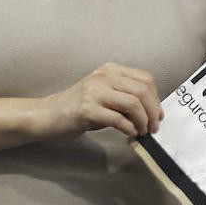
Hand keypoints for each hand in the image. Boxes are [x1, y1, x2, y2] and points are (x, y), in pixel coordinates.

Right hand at [29, 63, 162, 138]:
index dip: (156, 98)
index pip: (145, 79)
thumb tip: (152, 112)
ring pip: (132, 104)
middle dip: (153, 111)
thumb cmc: (79, 107)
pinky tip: (129, 134)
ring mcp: (94, 92)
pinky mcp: (87, 110)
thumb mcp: (105, 94)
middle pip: (142, 91)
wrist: (47, 115)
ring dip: (142, 121)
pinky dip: (128, 128)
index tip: (158, 114)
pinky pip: (117, 119)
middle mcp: (104, 77)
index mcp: (111, 70)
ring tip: (142, 132)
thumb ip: (125, 97)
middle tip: (154, 127)